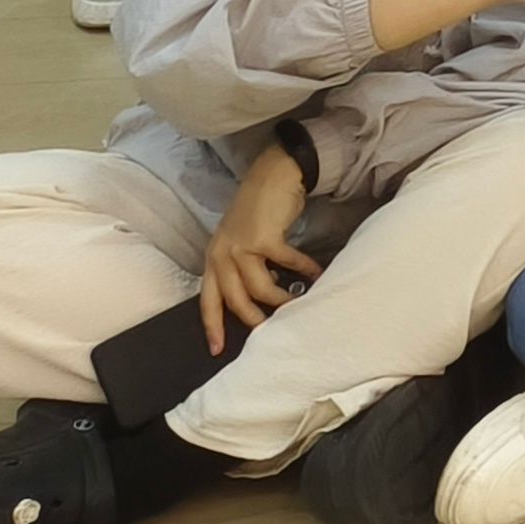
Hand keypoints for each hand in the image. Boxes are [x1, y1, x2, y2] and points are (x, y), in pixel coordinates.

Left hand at [198, 142, 319, 349]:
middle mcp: (222, 255)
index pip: (208, 300)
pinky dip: (303, 270)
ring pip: (259, 289)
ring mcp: (241, 247)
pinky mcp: (264, 239)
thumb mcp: (239, 239)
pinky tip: (316, 272)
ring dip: (281, 299)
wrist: (273, 173)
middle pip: (235, 300)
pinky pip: (286, 264)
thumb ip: (241, 264)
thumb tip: (258, 294)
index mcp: (213, 258)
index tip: (218, 350)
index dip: (212, 326)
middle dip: (255, 318)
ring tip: (298, 302)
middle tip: (272, 328)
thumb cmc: (259, 207)